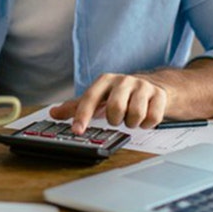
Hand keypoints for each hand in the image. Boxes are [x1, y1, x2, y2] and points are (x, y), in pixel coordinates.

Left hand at [49, 73, 167, 133]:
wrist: (153, 87)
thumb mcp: (98, 98)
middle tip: (117, 118)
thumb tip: (53, 113)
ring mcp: (143, 86)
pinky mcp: (159, 95)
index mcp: (105, 80)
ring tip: (131, 117)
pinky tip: (145, 118)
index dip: (82, 116)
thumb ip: (76, 107)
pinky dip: (147, 124)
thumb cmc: (120, 95)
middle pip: (115, 109)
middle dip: (115, 120)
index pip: (90, 98)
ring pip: (135, 115)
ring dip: (132, 123)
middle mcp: (124, 80)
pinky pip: (152, 118)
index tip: (77, 131)